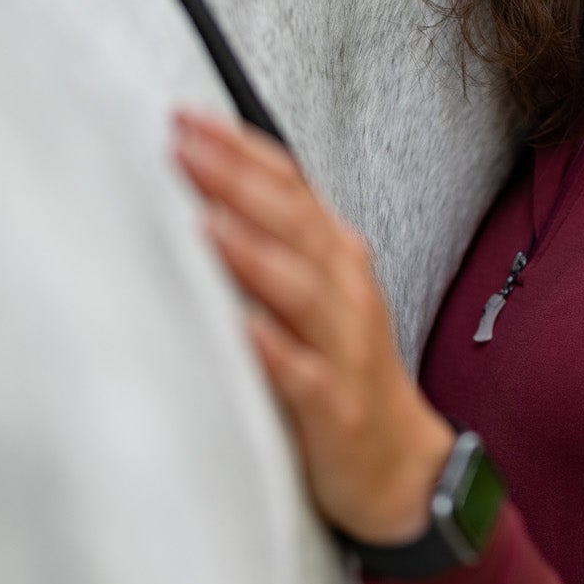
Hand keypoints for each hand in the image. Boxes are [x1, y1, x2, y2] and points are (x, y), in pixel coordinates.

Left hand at [171, 109, 455, 545]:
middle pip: (293, 223)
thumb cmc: (341, 371)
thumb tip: (193, 192)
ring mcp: (343, 350)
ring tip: (206, 223)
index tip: (186, 117)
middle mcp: (344, 293)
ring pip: (301, 290)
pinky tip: (242, 331)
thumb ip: (270, 245)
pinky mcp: (333, 409)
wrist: (400, 466)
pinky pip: (303, 375)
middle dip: (237, 181)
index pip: (291, 186)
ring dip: (253, 253)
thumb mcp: (315, 296)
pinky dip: (273, 349)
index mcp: (335, 259)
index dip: (242, 148)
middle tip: (182, 146)